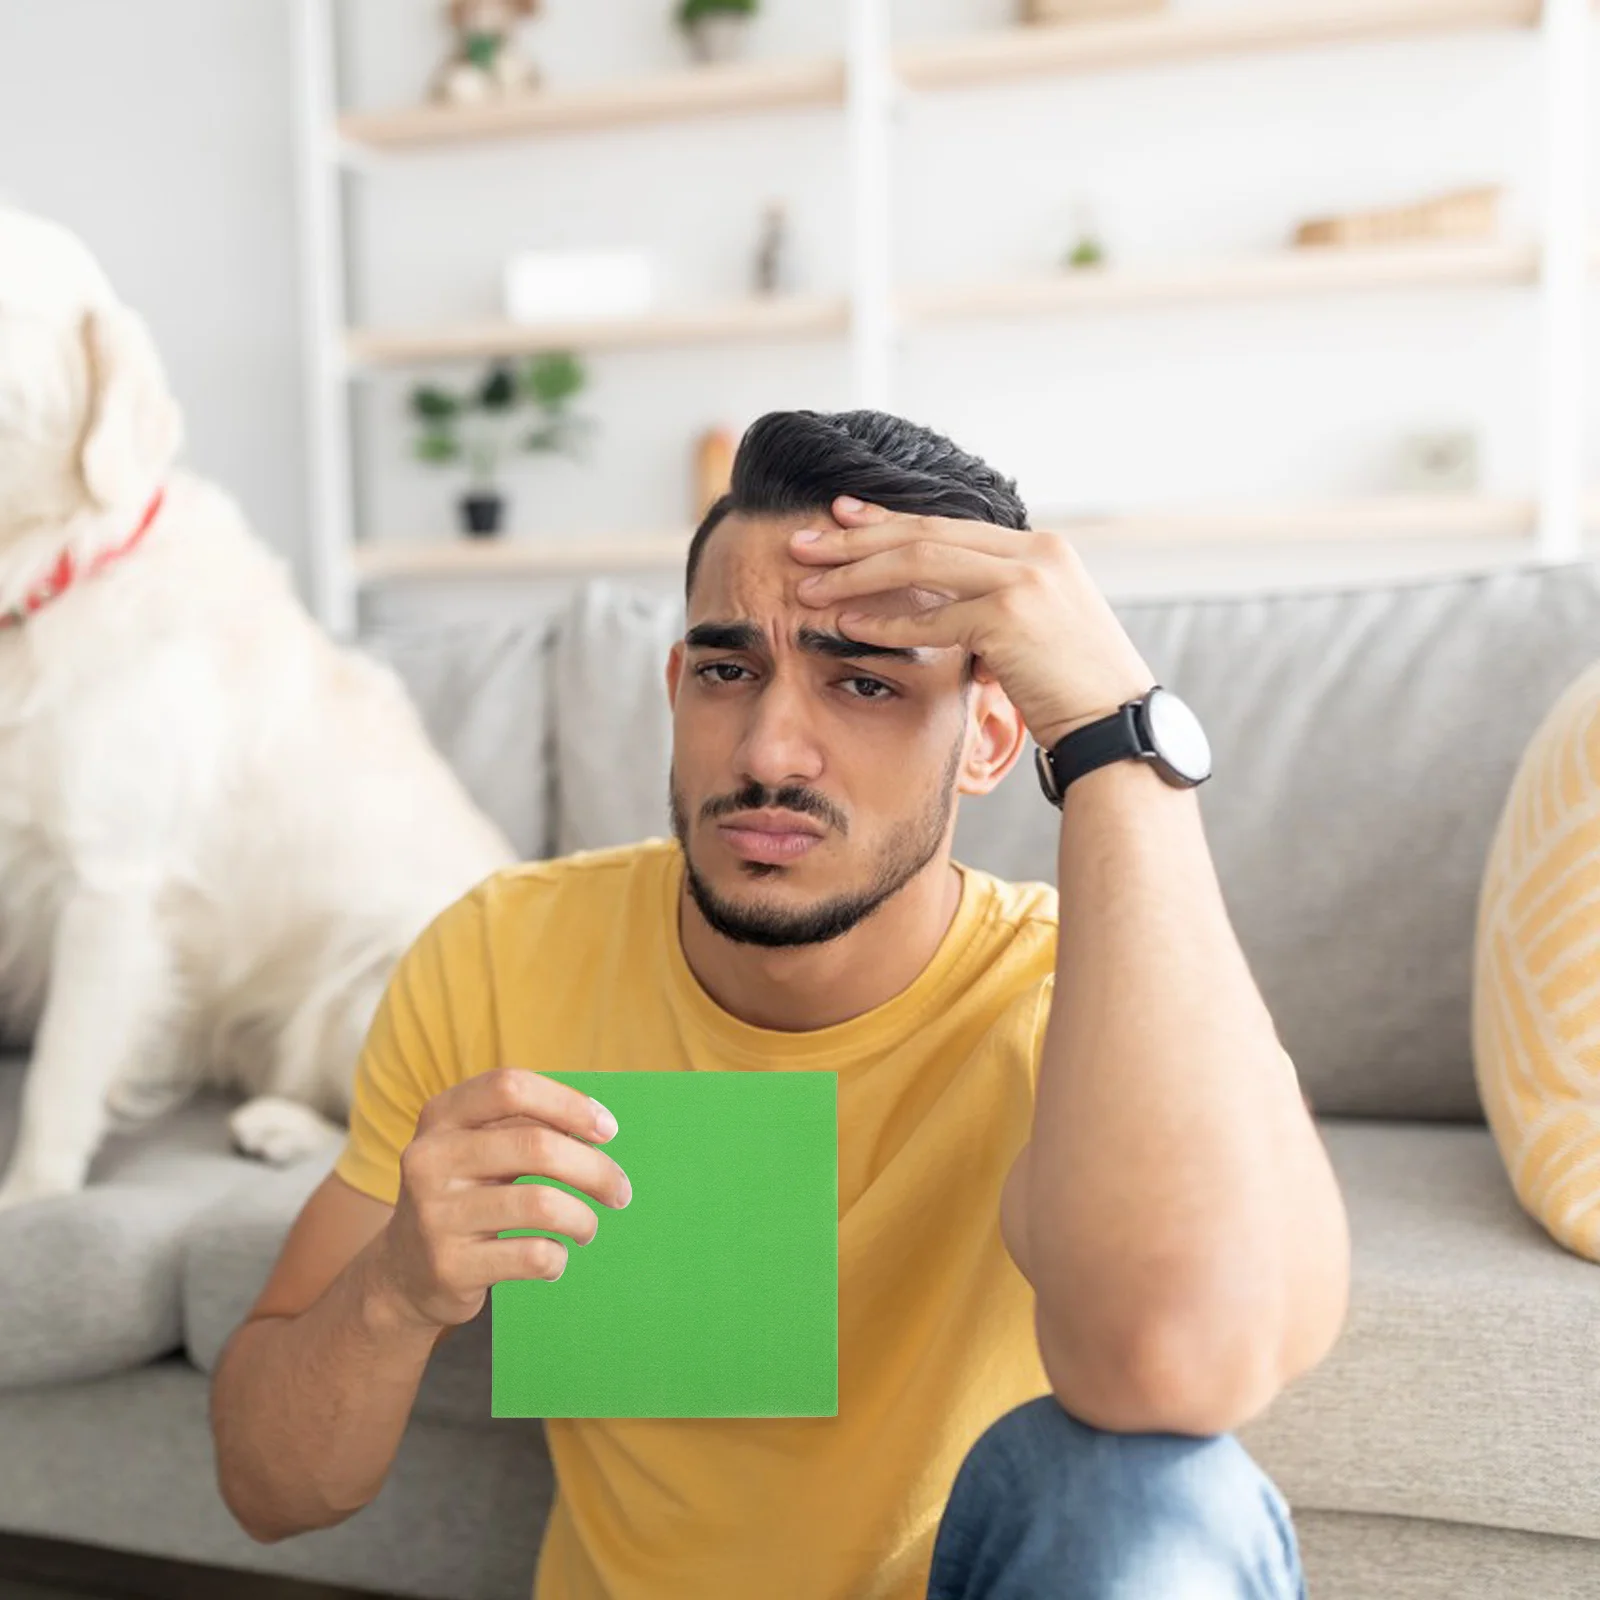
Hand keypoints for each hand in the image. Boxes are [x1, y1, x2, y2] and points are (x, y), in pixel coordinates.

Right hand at [371, 1069, 631, 1330]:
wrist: (402, 1273)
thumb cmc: (464, 1195)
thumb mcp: (476, 1147)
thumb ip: (524, 1126)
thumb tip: (598, 1127)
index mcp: (441, 1117)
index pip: (510, 1087)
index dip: (568, 1103)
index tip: (607, 1130)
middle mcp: (430, 1160)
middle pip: (537, 1147)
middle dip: (595, 1169)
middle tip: (620, 1191)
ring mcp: (436, 1215)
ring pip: (542, 1205)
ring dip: (583, 1219)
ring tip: (587, 1228)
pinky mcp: (449, 1266)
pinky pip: (533, 1256)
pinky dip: (558, 1257)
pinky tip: (553, 1258)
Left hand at [790, 497, 1157, 749]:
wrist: (1116, 726)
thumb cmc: (1074, 690)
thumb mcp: (1036, 632)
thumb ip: (994, 604)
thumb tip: (942, 605)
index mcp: (1039, 548)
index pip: (948, 523)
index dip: (888, 519)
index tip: (841, 516)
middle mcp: (1034, 552)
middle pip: (924, 532)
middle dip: (855, 538)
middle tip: (803, 543)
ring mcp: (1024, 579)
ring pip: (919, 562)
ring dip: (857, 573)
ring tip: (809, 586)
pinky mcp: (1011, 617)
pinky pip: (931, 616)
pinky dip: (884, 622)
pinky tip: (845, 624)